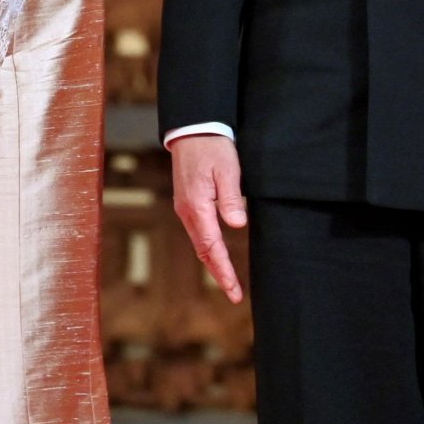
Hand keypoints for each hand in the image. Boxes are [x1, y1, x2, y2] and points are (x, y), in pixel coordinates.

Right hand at [170, 136, 247, 303]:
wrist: (192, 129)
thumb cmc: (212, 147)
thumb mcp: (228, 169)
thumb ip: (231, 198)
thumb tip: (237, 224)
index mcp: (197, 207)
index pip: (212, 247)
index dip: (224, 271)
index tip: (234, 291)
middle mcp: (188, 212)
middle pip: (203, 252)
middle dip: (219, 274)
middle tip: (235, 294)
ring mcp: (186, 208)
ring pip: (200, 244)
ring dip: (214, 263)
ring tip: (229, 280)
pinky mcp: (188, 203)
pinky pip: (198, 233)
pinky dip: (209, 248)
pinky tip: (218, 253)